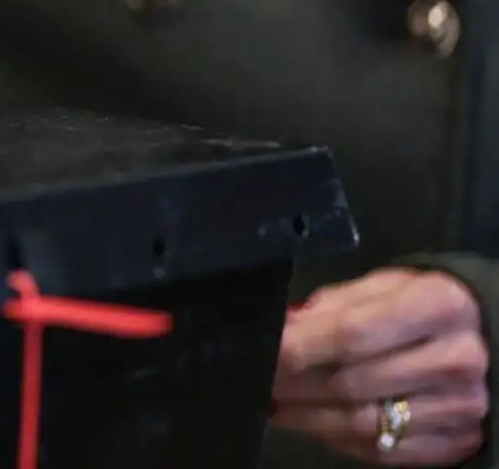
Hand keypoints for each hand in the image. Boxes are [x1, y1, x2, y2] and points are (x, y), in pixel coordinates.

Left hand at [274, 268, 488, 464]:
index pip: (352, 333)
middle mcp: (459, 359)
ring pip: (362, 423)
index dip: (300, 347)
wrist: (480, 340)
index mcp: (439, 305)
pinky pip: (382, 452)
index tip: (265, 353)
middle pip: (352, 382)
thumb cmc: (418, 307)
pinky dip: (337, 440)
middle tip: (261, 382)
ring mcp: (463, 407)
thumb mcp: (382, 286)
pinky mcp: (458, 443)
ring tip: (276, 405)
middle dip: (294, 385)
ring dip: (307, 418)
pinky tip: (312, 424)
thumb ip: (333, 305)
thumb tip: (284, 329)